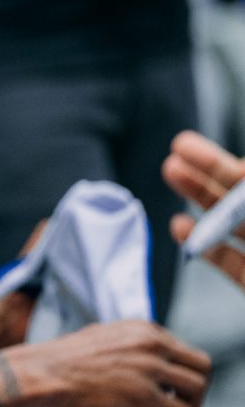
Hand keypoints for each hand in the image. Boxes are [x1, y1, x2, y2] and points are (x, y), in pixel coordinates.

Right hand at [37, 320, 210, 406]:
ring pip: (198, 390)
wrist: (45, 372)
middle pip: (202, 367)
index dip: (183, 375)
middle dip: (197, 391)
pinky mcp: (144, 395)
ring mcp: (150, 368)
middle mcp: (153, 343)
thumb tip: (138, 359)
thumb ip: (128, 344)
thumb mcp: (103, 337)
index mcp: (144, 329)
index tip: (173, 392)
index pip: (184, 351)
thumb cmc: (64, 360)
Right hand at [163, 128, 244, 286]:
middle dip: (209, 169)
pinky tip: (179, 225)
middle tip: (178, 147)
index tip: (196, 144)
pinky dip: (204, 244)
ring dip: (200, 197)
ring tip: (170, 172)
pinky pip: (229, 262)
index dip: (228, 164)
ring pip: (232, 223)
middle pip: (241, 196)